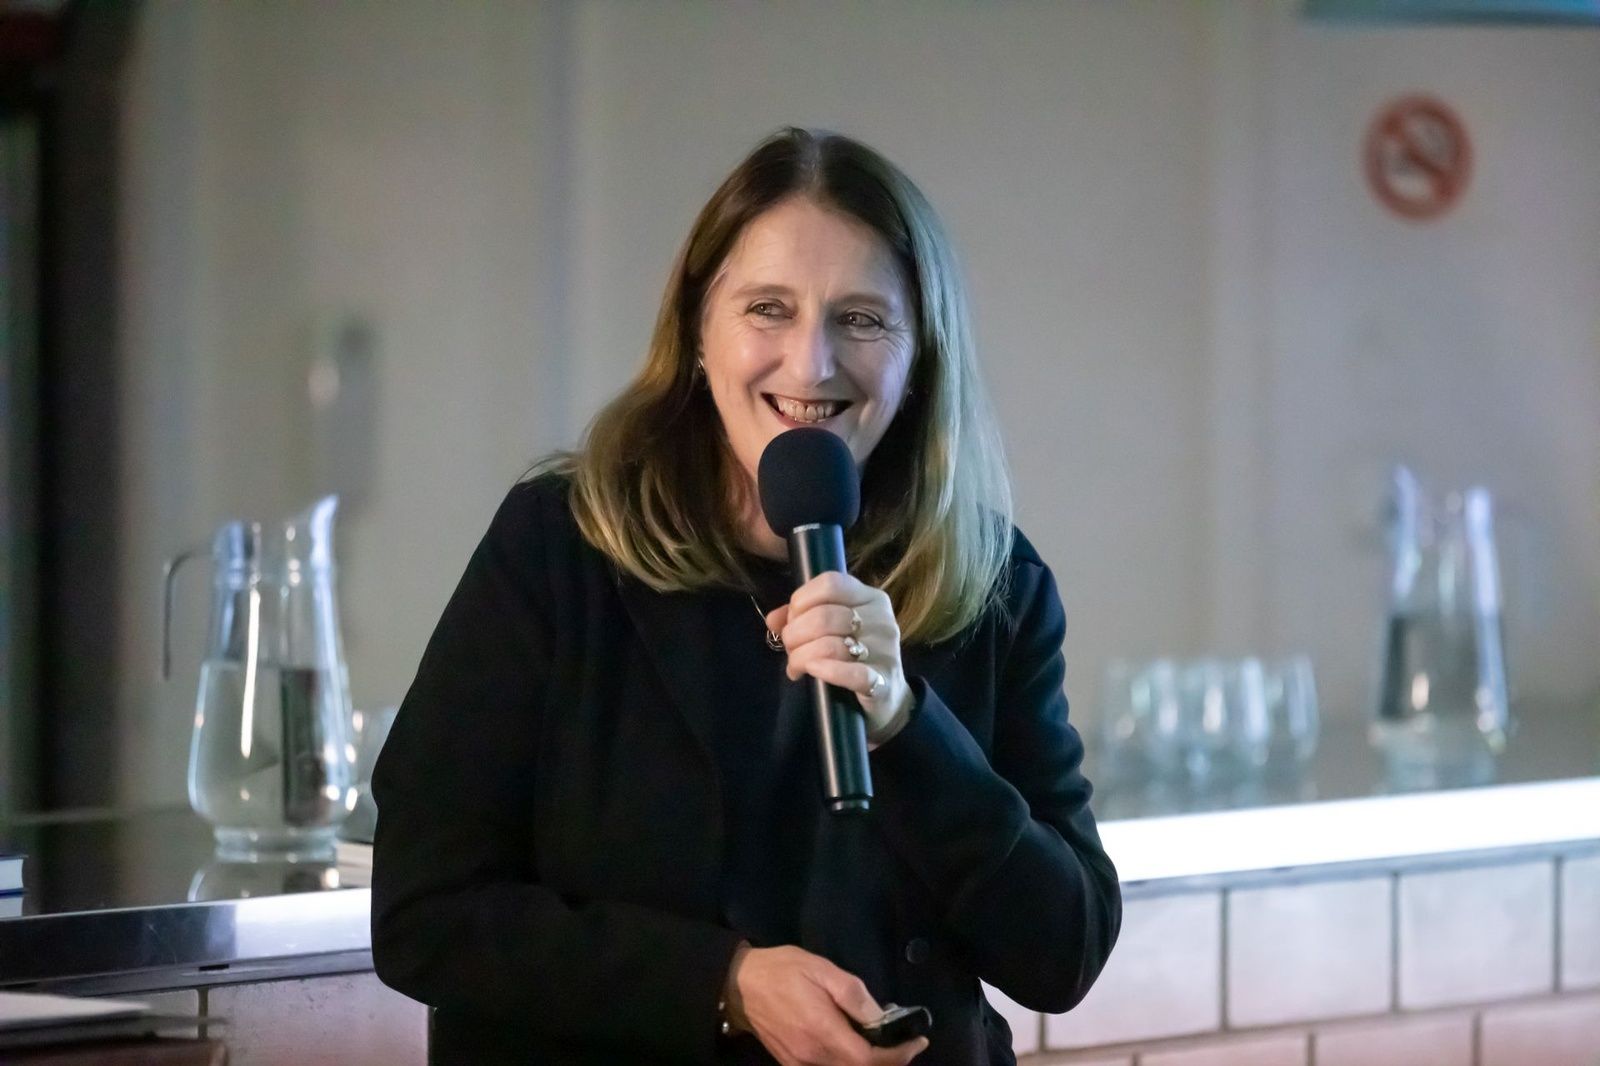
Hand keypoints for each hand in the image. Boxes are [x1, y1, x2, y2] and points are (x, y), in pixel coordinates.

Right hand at [725, 944, 928, 1065]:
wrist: (738, 985)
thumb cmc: (783, 971)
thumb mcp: (822, 970)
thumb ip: (854, 996)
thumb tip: (882, 1017)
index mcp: (823, 1033)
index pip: (870, 1060)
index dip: (898, 1056)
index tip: (917, 1042)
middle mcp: (813, 1057)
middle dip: (888, 1061)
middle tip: (904, 1042)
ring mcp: (801, 1064)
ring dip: (869, 1063)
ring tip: (884, 1043)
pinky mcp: (792, 1064)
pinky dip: (848, 1063)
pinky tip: (854, 1045)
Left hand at [764, 573, 912, 745]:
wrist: (887, 698)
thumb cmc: (854, 656)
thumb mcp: (831, 629)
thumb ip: (801, 617)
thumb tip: (772, 620)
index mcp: (869, 598)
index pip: (830, 584)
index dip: (801, 600)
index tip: (792, 620)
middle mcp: (881, 619)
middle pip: (824, 616)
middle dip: (795, 634)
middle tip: (790, 650)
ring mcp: (885, 650)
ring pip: (829, 645)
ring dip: (801, 657)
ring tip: (796, 667)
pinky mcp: (884, 682)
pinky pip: (852, 673)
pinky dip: (827, 671)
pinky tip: (813, 671)